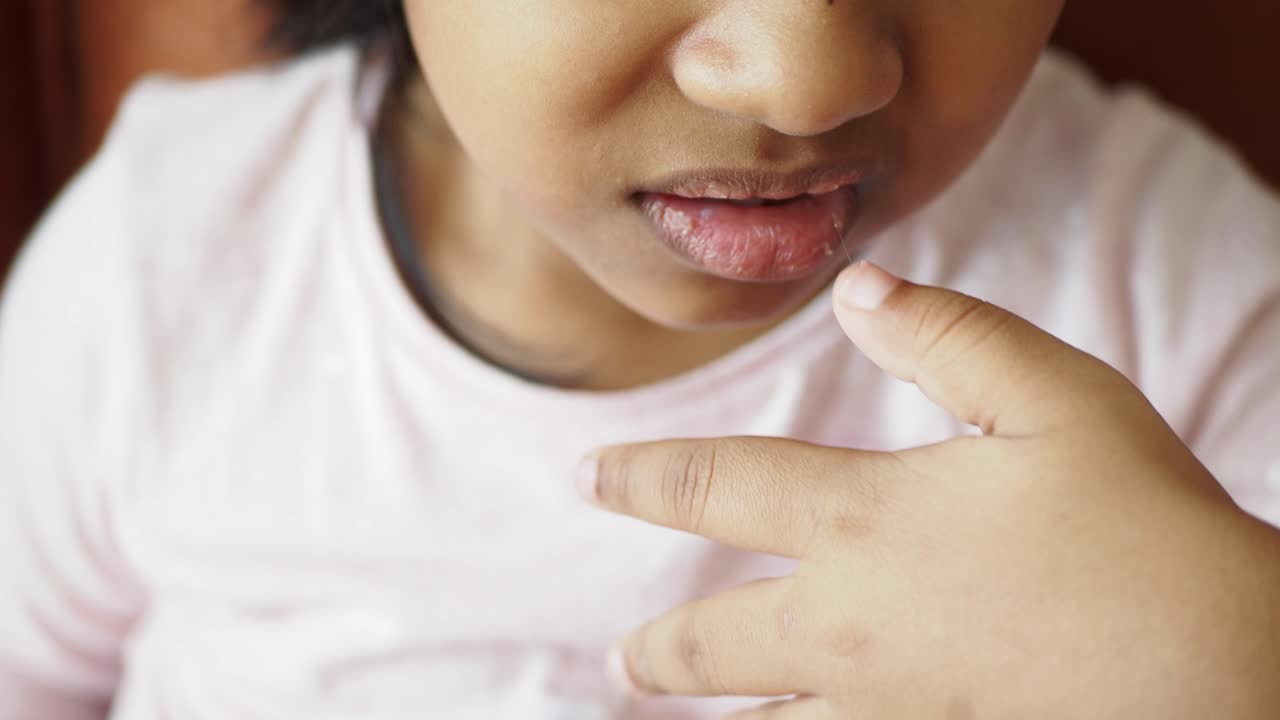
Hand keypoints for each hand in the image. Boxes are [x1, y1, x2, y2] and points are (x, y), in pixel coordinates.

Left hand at [578, 263, 1279, 718]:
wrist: (1226, 674)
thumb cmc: (1144, 525)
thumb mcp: (1058, 397)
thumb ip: (949, 336)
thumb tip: (858, 290)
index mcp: (865, 521)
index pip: (715, 486)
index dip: (640, 476)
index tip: (589, 475)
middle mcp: (849, 627)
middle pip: (708, 645)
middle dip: (657, 651)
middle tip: (622, 658)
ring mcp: (884, 711)